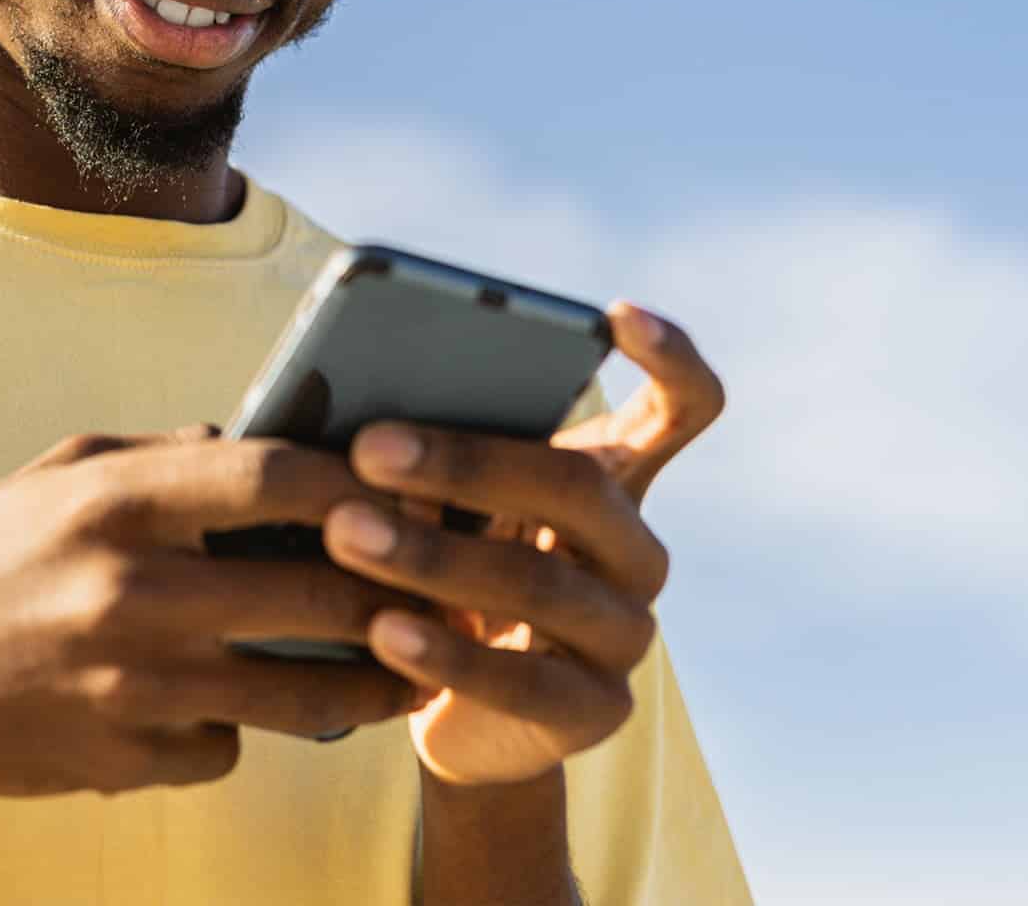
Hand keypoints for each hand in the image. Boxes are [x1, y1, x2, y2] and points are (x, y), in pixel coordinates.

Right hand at [0, 425, 433, 801]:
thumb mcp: (59, 476)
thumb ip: (164, 455)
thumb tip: (268, 441)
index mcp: (118, 501)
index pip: (276, 477)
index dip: (361, 479)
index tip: (416, 484)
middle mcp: (132, 592)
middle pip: (318, 596)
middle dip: (401, 594)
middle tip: (453, 589)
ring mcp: (133, 688)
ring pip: (303, 697)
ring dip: (369, 686)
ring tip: (403, 671)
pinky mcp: (127, 761)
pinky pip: (229, 748)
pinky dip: (241, 732)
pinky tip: (231, 709)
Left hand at [323, 301, 725, 785]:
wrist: (450, 708)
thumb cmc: (436, 570)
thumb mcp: (434, 504)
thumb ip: (425, 456)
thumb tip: (353, 417)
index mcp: (612, 477)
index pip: (683, 408)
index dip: (668, 358)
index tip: (616, 314)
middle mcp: (635, 550)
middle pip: (578, 488)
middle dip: (465, 461)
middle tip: (367, 445)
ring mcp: (625, 633)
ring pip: (541, 584)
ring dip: (431, 556)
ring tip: (344, 532)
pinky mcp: (597, 712)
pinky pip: (523, 683)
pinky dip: (445, 655)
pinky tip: (382, 632)